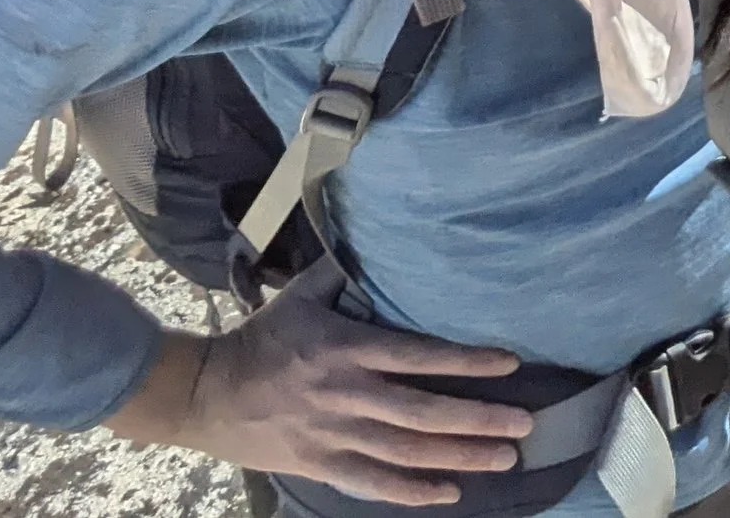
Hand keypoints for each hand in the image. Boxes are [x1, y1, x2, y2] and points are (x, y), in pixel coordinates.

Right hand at [108, 288, 532, 508]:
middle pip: (423, 412)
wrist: (206, 393)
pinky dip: (412, 492)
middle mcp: (347, 395)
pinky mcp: (321, 466)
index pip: (419, 355)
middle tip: (523, 427)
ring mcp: (334, 436)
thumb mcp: (301, 294)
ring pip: (407, 453)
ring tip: (503, 460)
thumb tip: (377, 237)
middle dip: (477, 421)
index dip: (465, 362)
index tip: (509, 363)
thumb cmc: (261, 337)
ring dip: (459, 459)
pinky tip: (449, 493)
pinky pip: (373, 484)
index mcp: (347, 348)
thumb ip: (342, 272)